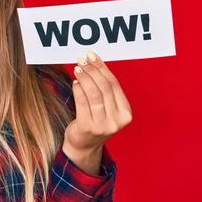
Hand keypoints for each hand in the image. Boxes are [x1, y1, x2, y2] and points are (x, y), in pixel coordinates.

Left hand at [62, 50, 132, 173]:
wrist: (84, 145)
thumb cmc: (95, 121)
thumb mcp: (106, 107)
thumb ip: (104, 88)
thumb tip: (95, 61)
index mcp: (126, 113)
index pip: (114, 85)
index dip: (102, 68)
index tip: (92, 56)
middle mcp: (117, 120)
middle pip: (104, 87)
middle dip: (92, 70)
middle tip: (82, 60)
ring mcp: (103, 125)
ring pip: (93, 93)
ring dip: (84, 77)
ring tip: (77, 68)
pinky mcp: (88, 127)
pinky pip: (82, 102)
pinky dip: (78, 89)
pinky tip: (75, 82)